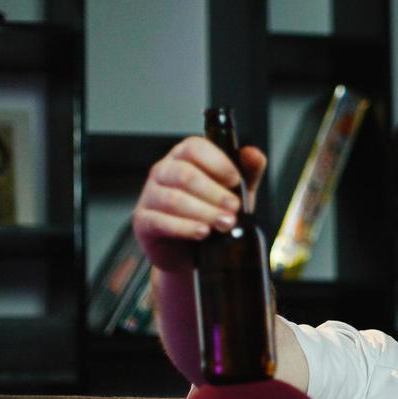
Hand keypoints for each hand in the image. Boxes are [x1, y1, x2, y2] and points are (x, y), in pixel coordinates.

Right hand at [133, 137, 266, 272]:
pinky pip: (160, 221)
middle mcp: (163, 172)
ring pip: (173, 199)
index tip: (235, 180)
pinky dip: (185, 228)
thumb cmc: (213, 212)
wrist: (194, 251)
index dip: (217, 162)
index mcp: (184, 157)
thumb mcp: (236, 191)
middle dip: (214, 193)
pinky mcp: (143, 221)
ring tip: (225, 223)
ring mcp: (149, 196)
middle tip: (234, 208)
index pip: (194, 147)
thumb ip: (247, 172)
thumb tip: (254, 154)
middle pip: (184, 174)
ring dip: (203, 212)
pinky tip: (202, 233)